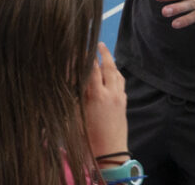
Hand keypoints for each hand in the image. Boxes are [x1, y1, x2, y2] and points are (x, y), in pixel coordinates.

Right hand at [82, 42, 127, 159]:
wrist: (110, 153)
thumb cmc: (88, 137)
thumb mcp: (76, 115)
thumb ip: (75, 95)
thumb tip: (70, 79)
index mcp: (96, 95)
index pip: (91, 68)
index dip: (85, 56)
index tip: (80, 47)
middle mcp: (110, 93)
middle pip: (108, 66)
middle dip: (103, 53)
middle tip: (98, 43)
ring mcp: (119, 98)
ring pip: (117, 74)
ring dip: (111, 63)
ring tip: (105, 55)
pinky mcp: (123, 103)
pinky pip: (121, 83)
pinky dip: (116, 75)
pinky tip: (112, 75)